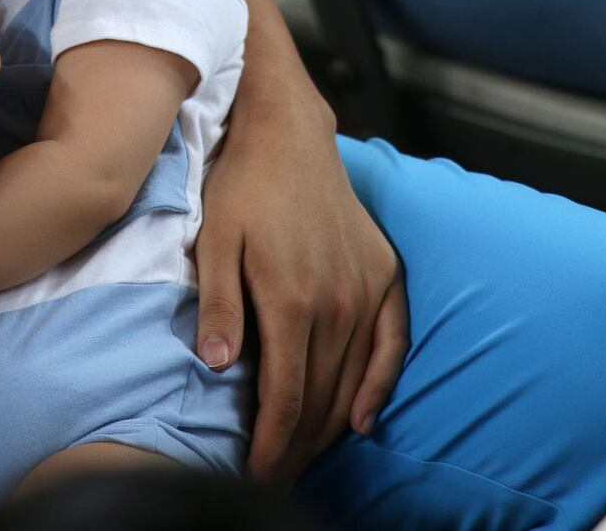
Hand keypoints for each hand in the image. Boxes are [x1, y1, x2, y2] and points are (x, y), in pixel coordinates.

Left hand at [195, 91, 407, 482]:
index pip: (286, 397)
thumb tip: (219, 368)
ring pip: (353, 379)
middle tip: (273, 473)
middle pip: (321, 398)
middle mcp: (337, 301)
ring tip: (303, 454)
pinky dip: (379, 385)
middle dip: (297, 445)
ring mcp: (367, 287)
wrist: (287, 131)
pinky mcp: (386, 272)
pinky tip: (362, 419)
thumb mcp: (213, 239)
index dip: (271, 444)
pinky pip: (392, 343)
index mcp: (291, 298)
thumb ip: (220, 305)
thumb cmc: (242, 184)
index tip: (254, 475)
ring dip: (329, 425)